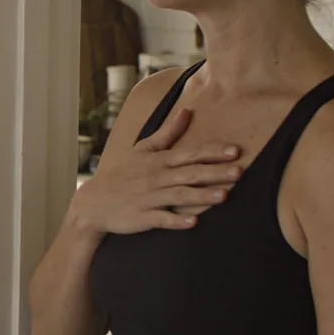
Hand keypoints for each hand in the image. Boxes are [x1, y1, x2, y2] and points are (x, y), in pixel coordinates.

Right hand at [68, 107, 243, 235]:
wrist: (94, 201)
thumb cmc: (123, 173)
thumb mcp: (143, 149)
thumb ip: (168, 133)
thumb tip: (187, 111)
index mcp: (159, 161)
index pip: (190, 154)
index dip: (212, 152)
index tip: (234, 150)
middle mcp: (156, 178)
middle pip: (189, 174)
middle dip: (215, 172)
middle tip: (239, 171)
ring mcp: (149, 198)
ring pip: (179, 196)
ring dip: (201, 196)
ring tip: (223, 196)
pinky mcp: (142, 217)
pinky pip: (161, 219)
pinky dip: (176, 221)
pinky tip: (192, 223)